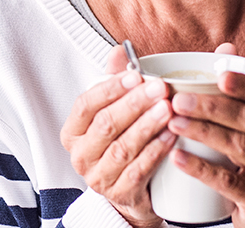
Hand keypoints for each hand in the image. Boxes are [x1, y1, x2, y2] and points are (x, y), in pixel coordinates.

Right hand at [60, 45, 175, 227]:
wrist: (130, 192)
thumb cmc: (120, 141)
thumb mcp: (113, 111)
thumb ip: (114, 81)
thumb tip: (118, 49)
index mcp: (73, 131)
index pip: (85, 105)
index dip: (110, 89)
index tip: (136, 75)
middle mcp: (80, 155)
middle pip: (106, 125)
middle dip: (134, 104)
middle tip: (159, 88)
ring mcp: (98, 178)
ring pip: (123, 148)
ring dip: (147, 126)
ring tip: (168, 109)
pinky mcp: (120, 194)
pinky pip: (139, 170)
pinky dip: (156, 151)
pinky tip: (171, 136)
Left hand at [166, 43, 244, 227]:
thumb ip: (237, 90)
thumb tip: (225, 45)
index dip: (244, 83)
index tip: (219, 74)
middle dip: (212, 106)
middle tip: (178, 100)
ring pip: (239, 146)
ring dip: (203, 132)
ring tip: (173, 123)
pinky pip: (229, 182)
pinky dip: (201, 168)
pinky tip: (178, 158)